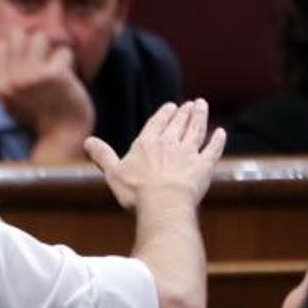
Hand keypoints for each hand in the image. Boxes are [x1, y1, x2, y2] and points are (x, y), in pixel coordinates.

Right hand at [0, 28, 94, 158]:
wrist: (62, 135)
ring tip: (54, 69)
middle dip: (32, 46)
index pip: (0, 44)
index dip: (17, 50)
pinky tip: (66, 79)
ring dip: (50, 51)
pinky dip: (68, 62)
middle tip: (42, 64)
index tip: (28, 66)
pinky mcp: (53, 75)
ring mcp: (31, 76)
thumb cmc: (38, 115)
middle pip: (18, 34)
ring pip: (40, 37)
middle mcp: (10, 80)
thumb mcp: (9, 100)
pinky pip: (63, 51)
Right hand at [84, 99, 225, 211]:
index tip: (171, 106)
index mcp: (146, 144)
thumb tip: (87, 141)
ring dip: (200, 117)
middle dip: (184, 112)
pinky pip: (212, 149)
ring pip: (196, 130)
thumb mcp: (112, 172)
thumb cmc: (136, 191)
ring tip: (202, 106)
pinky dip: (217, 140)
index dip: (164, 114)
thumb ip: (102, 155)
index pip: (156, 123)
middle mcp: (169, 144)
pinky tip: (221, 132)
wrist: (164, 203)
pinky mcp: (204, 166)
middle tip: (190, 104)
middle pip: (178, 124)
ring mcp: (189, 154)